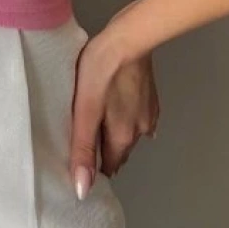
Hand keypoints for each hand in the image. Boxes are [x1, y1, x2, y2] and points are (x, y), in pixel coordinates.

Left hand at [70, 31, 159, 197]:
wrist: (128, 38)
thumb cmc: (100, 71)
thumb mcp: (85, 111)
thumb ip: (83, 148)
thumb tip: (83, 189)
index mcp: (124, 138)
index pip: (109, 167)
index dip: (93, 166)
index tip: (78, 157)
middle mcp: (142, 131)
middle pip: (118, 150)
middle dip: (102, 148)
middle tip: (80, 134)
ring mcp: (149, 114)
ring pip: (127, 133)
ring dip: (112, 131)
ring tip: (93, 116)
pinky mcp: (150, 97)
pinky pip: (134, 116)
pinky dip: (123, 116)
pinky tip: (112, 102)